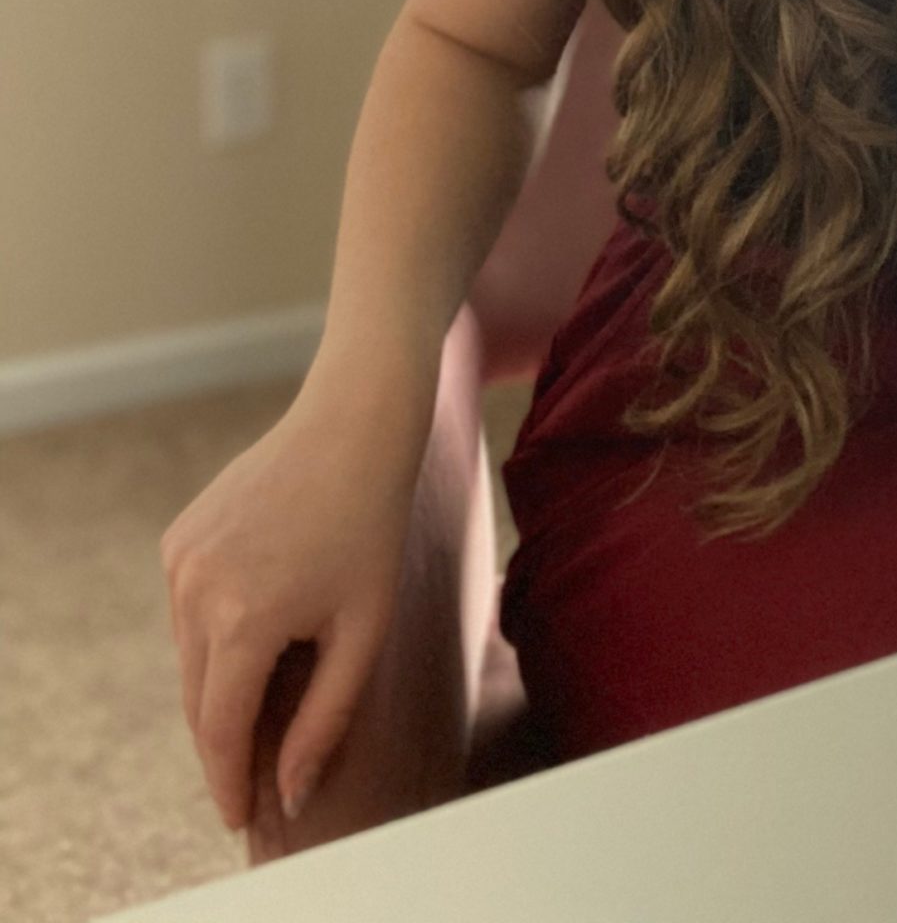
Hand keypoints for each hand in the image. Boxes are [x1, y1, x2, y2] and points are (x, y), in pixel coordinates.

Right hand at [158, 386, 422, 832]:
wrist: (351, 424)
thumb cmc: (371, 525)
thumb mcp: (363, 630)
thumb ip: (324, 717)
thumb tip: (288, 791)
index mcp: (241, 620)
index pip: (219, 730)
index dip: (228, 782)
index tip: (239, 820)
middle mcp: (194, 591)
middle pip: (199, 698)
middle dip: (223, 742)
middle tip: (254, 775)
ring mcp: (179, 560)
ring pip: (189, 656)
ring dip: (219, 685)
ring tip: (264, 696)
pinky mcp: (178, 538)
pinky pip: (188, 610)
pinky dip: (213, 633)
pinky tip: (257, 622)